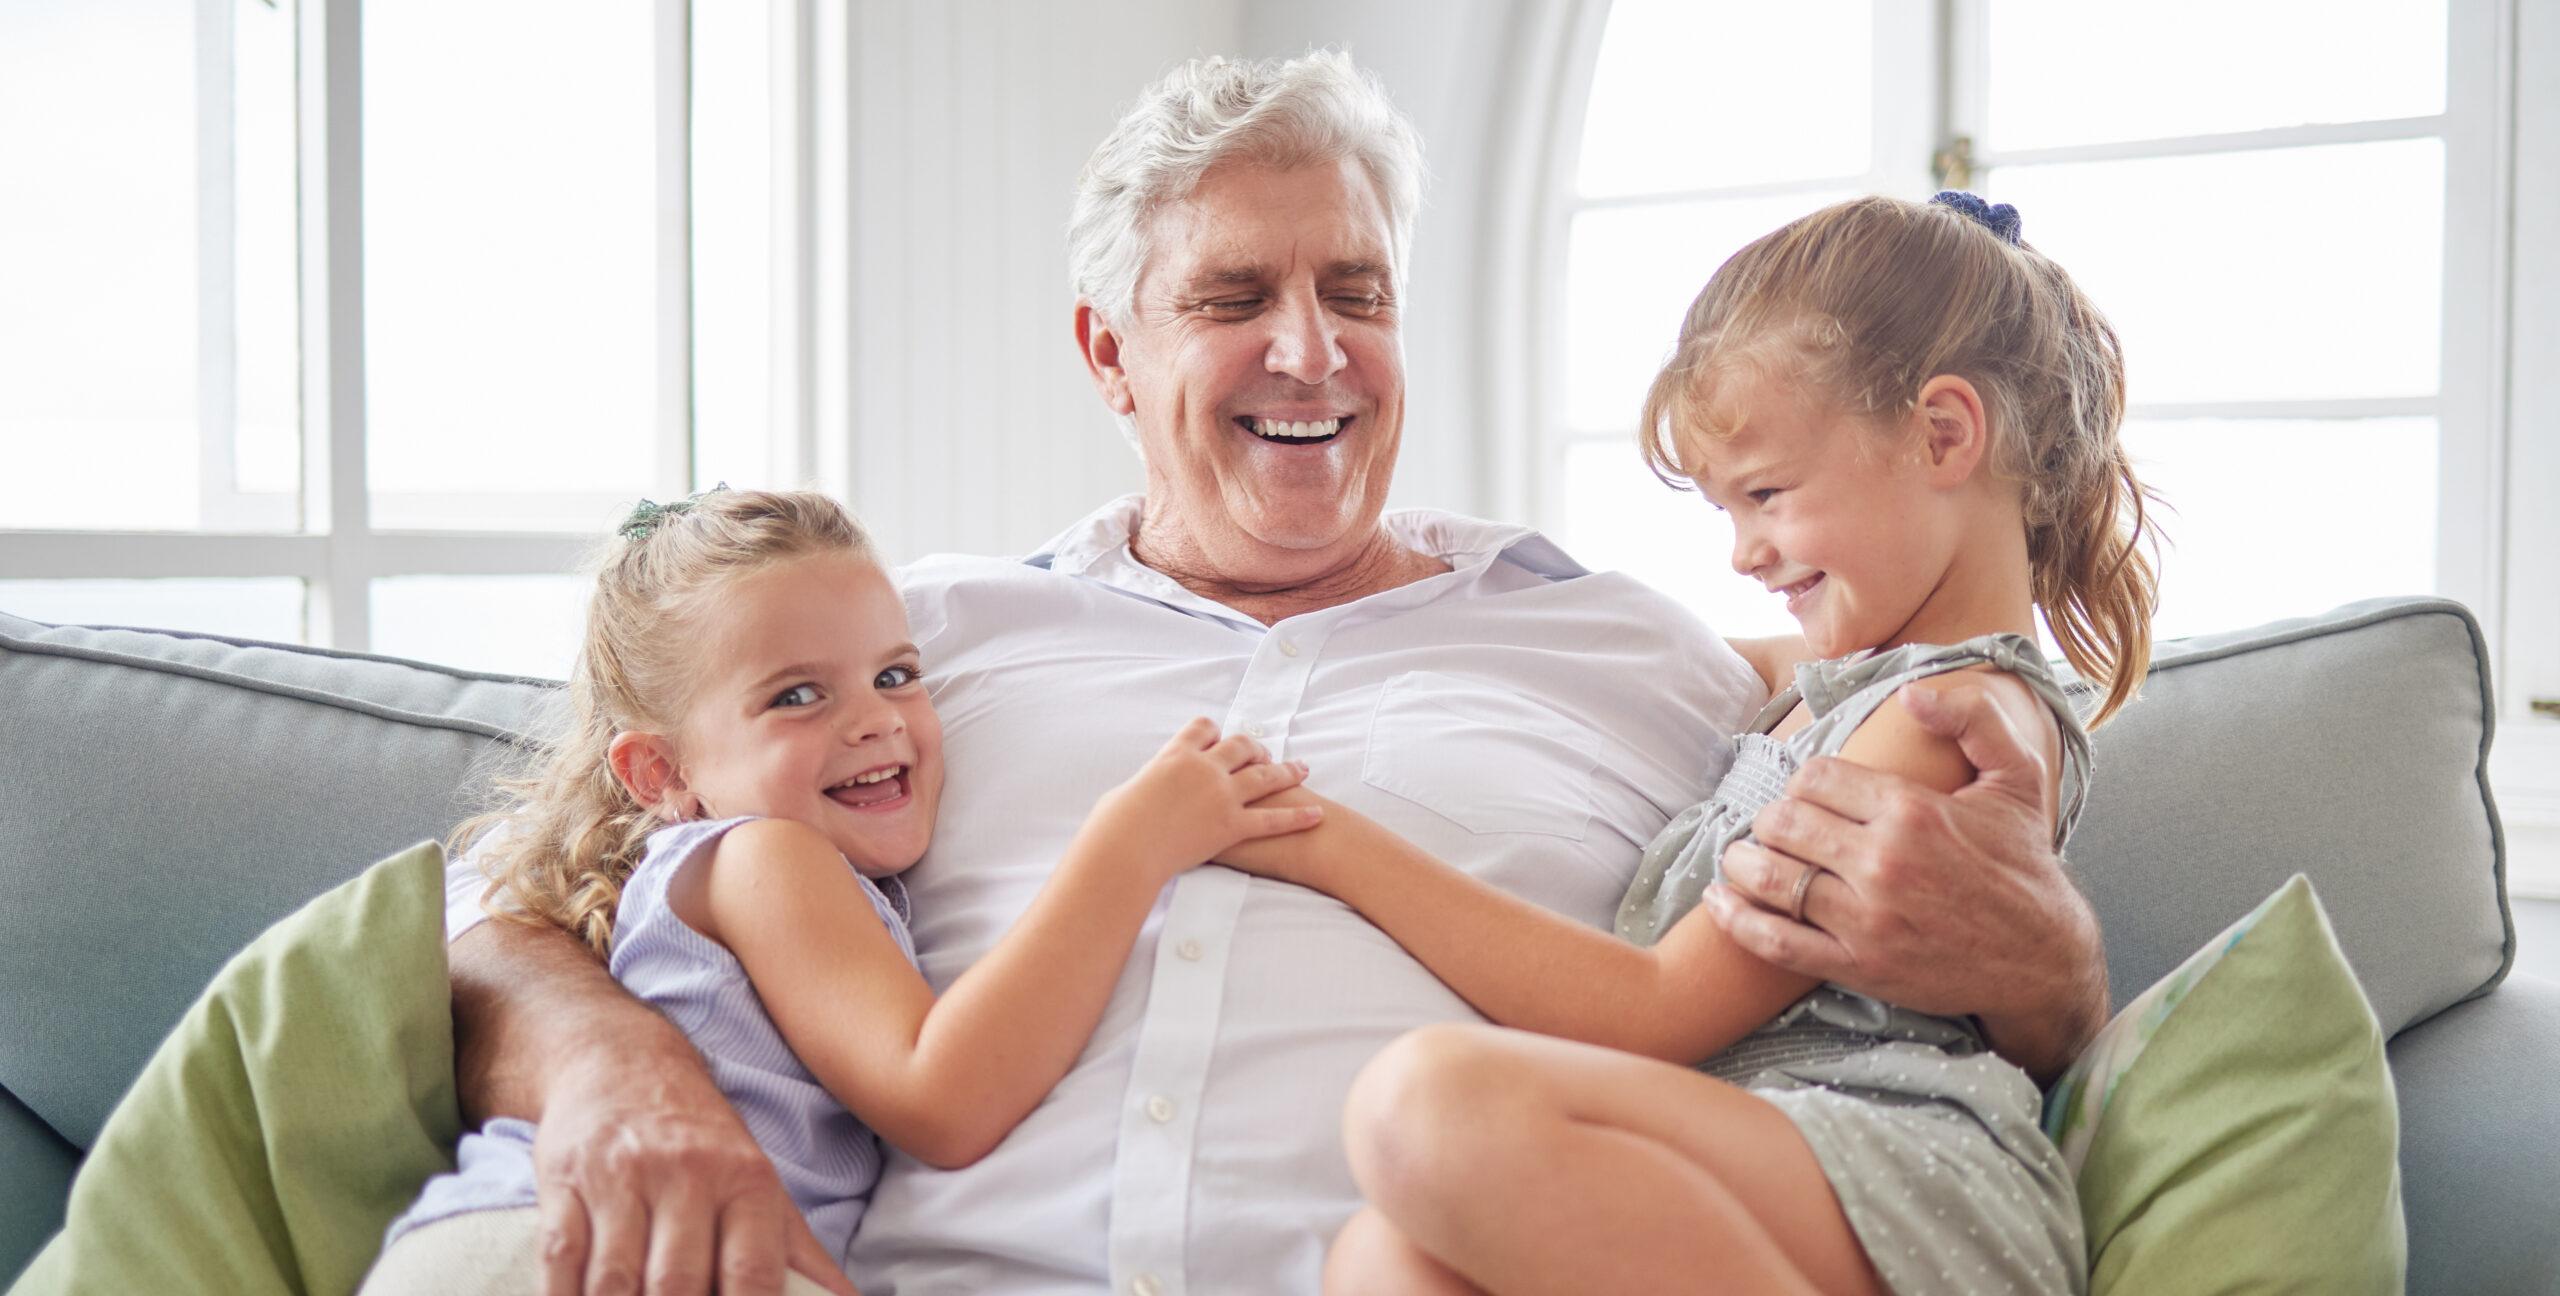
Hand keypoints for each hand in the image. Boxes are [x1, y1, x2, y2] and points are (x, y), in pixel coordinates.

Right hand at [530, 1066, 858, 1295]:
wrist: (622, 1061)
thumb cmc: (702, 1141)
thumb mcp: (759, 1186)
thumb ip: (798, 1256)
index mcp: (746, 1182)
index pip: (751, 1273)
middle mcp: (686, 1173)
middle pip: (677, 1283)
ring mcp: (622, 1176)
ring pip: (614, 1281)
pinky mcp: (566, 1179)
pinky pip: (560, 1258)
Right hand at [1080, 718, 1323, 877]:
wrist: (1125, 848)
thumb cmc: (1114, 826)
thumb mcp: (1125, 793)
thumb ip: (1145, 785)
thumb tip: (1140, 792)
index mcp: (1175, 755)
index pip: (1203, 729)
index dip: (1215, 732)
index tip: (1221, 738)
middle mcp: (1203, 767)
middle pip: (1241, 745)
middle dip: (1256, 748)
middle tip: (1264, 756)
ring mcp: (1221, 795)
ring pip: (1264, 776)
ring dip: (1286, 770)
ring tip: (1302, 768)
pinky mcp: (1232, 825)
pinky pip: (1272, 819)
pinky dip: (1297, 817)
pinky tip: (1315, 814)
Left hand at [1702, 671, 2106, 1079]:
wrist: (2043, 959)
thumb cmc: (2025, 865)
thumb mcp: (2018, 779)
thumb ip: (1972, 719)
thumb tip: (1911, 692)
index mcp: (1911, 810)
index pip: (1815, 779)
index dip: (1801, 782)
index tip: (1807, 795)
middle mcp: (1883, 862)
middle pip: (1785, 823)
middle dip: (1769, 820)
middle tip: (1772, 827)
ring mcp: (1867, 918)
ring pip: (1772, 878)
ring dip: (1741, 863)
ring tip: (1739, 858)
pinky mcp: (1858, 966)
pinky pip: (1776, 941)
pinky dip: (1738, 920)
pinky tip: (1721, 902)